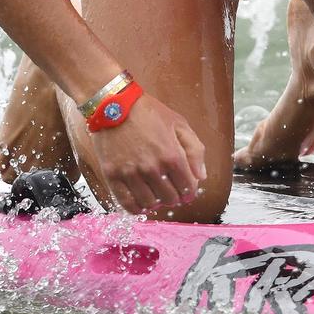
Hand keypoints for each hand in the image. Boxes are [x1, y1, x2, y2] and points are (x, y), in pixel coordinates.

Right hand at [89, 94, 207, 213]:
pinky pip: (126, 203)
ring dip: (157, 203)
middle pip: (170, 198)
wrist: (113, 104)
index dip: (190, 192)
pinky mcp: (112, 175)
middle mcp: (152, 168)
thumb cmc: (148, 112)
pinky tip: (141, 205)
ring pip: (149, 203)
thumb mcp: (179, 124)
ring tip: (157, 197)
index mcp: (172, 155)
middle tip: (172, 193)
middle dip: (175, 198)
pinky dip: (136, 209)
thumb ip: (195, 150)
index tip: (187, 191)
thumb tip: (201, 176)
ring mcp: (131, 173)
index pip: (187, 187)